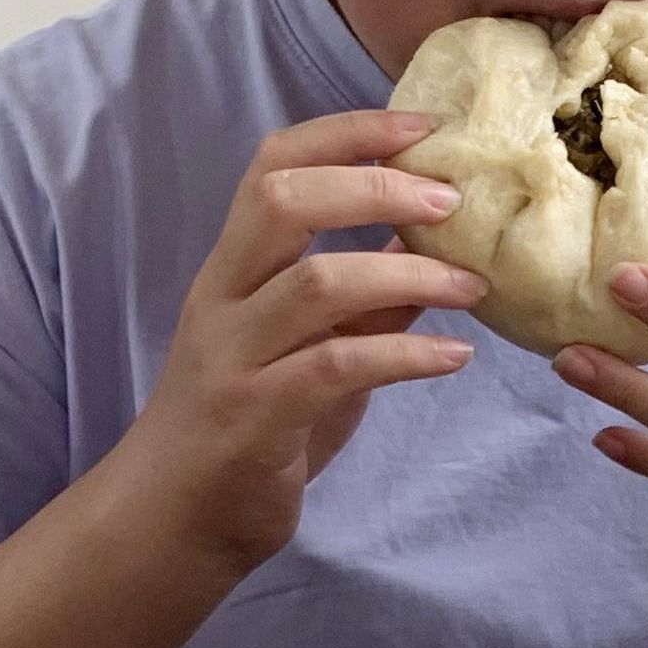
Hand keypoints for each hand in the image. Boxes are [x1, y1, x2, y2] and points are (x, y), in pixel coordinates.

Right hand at [112, 113, 486, 572]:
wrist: (173, 523)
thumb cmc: (247, 429)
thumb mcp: (309, 349)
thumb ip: (363, 300)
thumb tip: (436, 247)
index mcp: (233, 269)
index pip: (274, 165)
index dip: (348, 133)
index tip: (424, 125)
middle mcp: (224, 299)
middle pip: (282, 200)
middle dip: (375, 185)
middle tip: (454, 199)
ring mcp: (234, 357)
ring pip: (316, 284)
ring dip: (409, 272)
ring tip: (473, 285)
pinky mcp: (256, 417)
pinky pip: (336, 368)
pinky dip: (405, 353)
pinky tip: (453, 356)